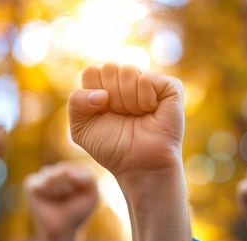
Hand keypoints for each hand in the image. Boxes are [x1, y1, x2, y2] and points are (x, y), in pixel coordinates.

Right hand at [24, 162, 97, 240]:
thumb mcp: (92, 195)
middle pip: (64, 170)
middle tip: (69, 201)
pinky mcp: (31, 184)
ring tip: (59, 202)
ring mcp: (43, 176)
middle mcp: (57, 170)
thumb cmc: (79, 212)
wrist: (63, 230)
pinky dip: (47, 194)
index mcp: (72, 169)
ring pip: (52, 177)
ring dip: (59, 192)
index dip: (81, 184)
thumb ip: (89, 179)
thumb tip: (68, 172)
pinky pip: (41, 184)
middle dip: (69, 188)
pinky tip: (48, 201)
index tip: (81, 196)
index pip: (79, 167)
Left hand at [68, 63, 183, 180]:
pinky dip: (145, 100)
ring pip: (127, 72)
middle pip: (108, 68)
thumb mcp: (81, 128)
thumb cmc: (112, 147)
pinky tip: (151, 112)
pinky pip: (146, 79)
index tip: (103, 114)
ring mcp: (149, 82)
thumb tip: (103, 94)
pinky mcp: (170, 87)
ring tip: (138, 116)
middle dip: (111, 98)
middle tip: (122, 116)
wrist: (138, 165)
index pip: (91, 72)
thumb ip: (76, 102)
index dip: (93, 96)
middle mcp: (128, 80)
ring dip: (127, 101)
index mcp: (107, 85)